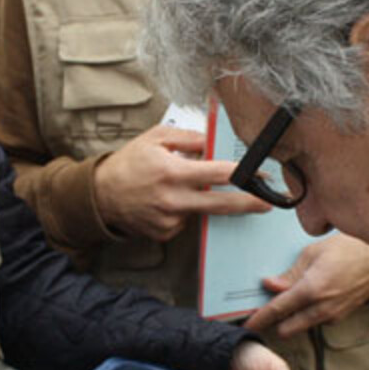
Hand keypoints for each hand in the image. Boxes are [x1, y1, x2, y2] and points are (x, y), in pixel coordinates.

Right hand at [94, 125, 269, 242]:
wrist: (100, 194)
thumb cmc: (129, 162)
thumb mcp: (157, 138)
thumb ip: (190, 138)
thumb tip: (215, 141)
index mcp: (174, 172)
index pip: (219, 174)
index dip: (245, 175)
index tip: (262, 176)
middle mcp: (173, 199)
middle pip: (221, 204)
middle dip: (248, 204)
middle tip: (268, 203)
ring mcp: (169, 219)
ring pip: (201, 211)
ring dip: (201, 200)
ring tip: (175, 188)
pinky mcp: (165, 232)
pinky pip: (186, 221)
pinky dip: (183, 210)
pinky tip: (165, 201)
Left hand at [245, 234, 368, 337]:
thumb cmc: (348, 250)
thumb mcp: (313, 254)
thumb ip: (290, 274)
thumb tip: (269, 284)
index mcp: (311, 290)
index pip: (277, 310)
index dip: (260, 318)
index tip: (248, 324)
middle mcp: (322, 308)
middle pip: (287, 329)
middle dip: (274, 324)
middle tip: (265, 312)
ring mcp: (332, 315)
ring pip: (301, 327)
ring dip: (290, 321)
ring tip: (286, 303)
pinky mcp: (340, 317)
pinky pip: (316, 322)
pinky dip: (306, 316)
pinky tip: (306, 301)